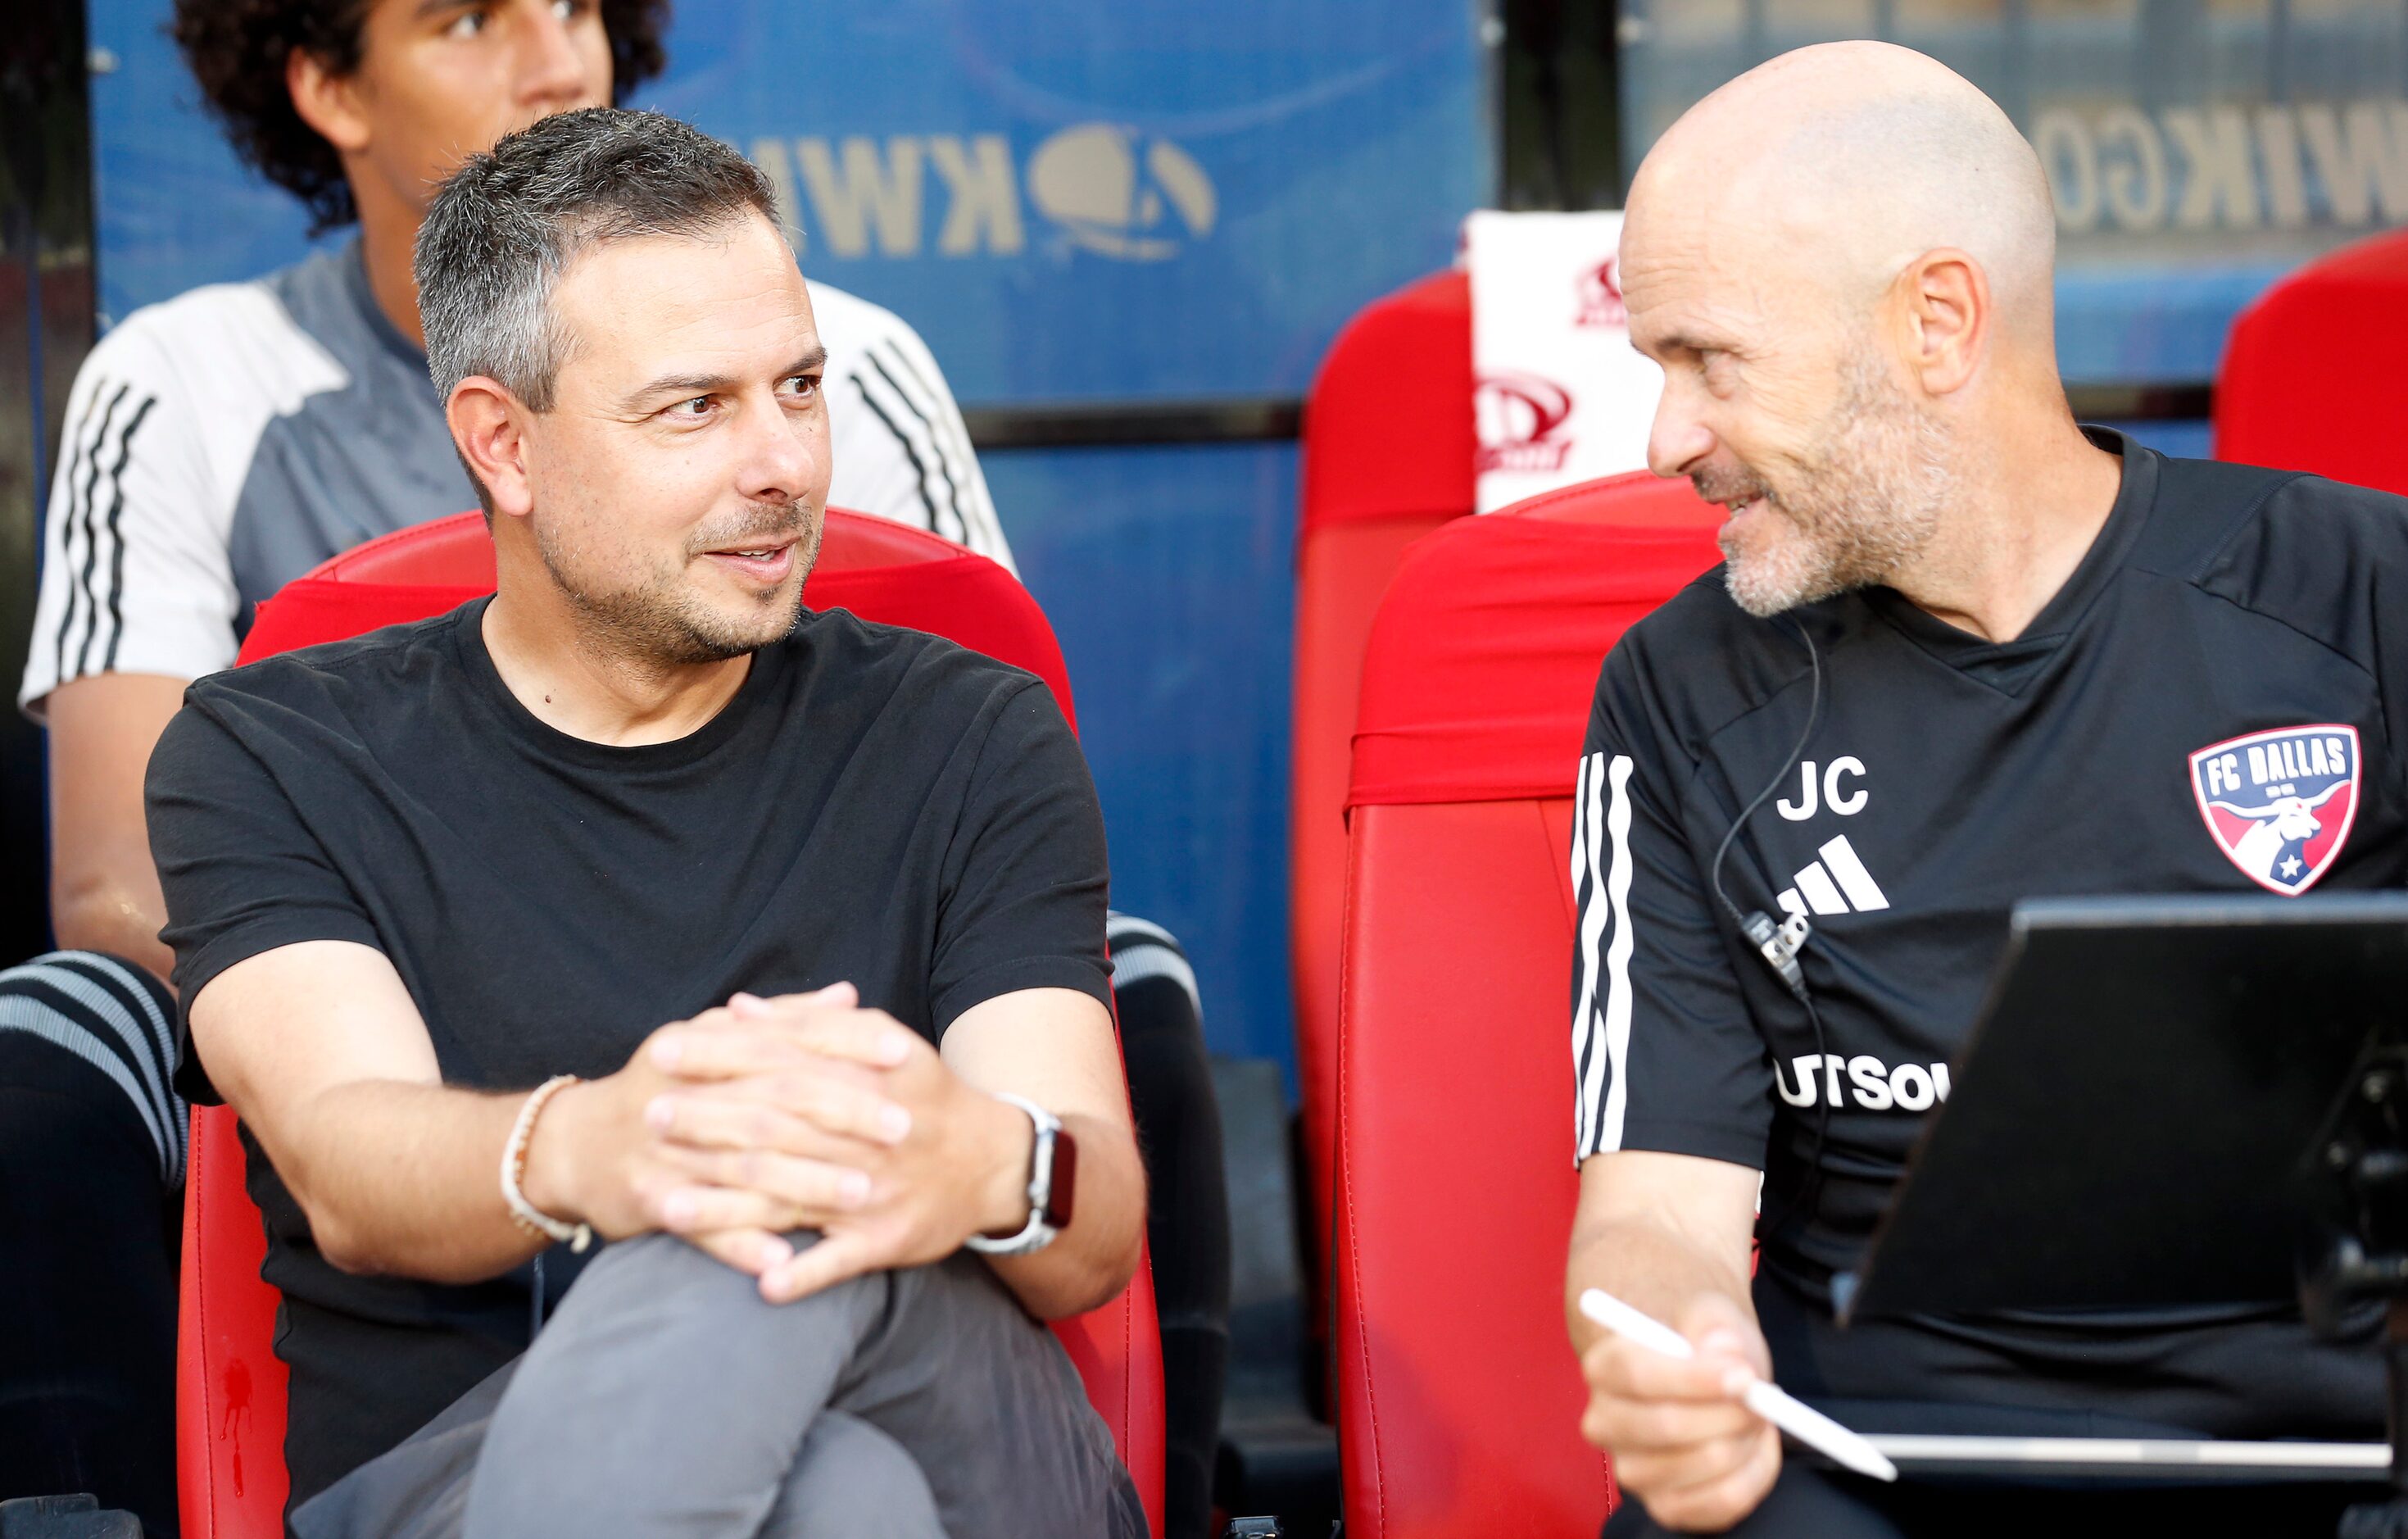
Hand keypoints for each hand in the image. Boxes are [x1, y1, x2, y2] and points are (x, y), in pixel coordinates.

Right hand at [519, 985, 909, 1277]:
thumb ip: (783, 1020)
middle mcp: (682, 1093)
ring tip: (863, 1194)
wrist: (576, 1146)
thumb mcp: (715, 1041)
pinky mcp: (648, 1200)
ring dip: (805, 1183)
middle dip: (839, 1115)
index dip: (845, 1046)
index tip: (903, 1053)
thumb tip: (848, 996)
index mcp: (702, 1046)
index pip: (784, 1041)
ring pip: (744, 1168)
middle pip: (772, 1103)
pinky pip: (700, 1227)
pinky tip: (783, 1262)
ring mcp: (664, 1151)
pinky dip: (741, 1245)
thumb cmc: (663, 1087)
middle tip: (900, 1128)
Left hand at [643, 987, 1036, 1302]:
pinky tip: (759, 1283)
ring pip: (791, 1197)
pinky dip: (801, 1273)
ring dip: (726, 1205)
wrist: (995, 1163)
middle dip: (709, 1121)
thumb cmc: (924, 1096)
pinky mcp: (885, 1240)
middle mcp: (868, 1133)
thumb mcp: (881, 1044)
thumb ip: (809, 1025)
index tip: (664, 1052)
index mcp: (866, 1077)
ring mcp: (875, 1191)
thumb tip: (737, 1008)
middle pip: (777, 1125)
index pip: (781, 1061)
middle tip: (650, 1117)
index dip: (720, 1056)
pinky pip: (838, 1261)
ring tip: (665, 1206)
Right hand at [1577, 1292, 1779, 1531]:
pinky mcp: (1665, 1506)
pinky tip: (1753, 1447)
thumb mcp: (1709, 1315)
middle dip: (1729, 1413)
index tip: (1744, 1375)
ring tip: (1755, 1416)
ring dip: (1746, 1439)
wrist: (1706, 1384)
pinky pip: (1723, 1501)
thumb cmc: (1703, 1346)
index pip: (1637, 1375)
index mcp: (1604, 1368)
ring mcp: (1632, 1472)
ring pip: (1703, 1464)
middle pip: (1667, 1426)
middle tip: (1763, 1397)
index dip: (1693, 1378)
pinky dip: (1755, 1473)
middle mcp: (1605, 1424)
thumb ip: (1713, 1323)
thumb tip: (1723, 1350)